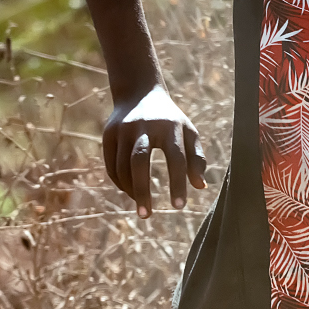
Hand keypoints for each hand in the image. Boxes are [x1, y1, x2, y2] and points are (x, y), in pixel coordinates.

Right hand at [103, 86, 206, 216]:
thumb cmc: (170, 119)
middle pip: (140, 161)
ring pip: (122, 165)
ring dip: (130, 189)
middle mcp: (144, 126)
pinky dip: (120, 182)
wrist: (139, 93)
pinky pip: (111, 165)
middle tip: (146, 215)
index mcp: (169, 126)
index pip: (176, 157)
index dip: (178, 183)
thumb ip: (196, 158)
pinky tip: (130, 191)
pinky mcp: (108, 134)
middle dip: (142, 190)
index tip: (179, 207)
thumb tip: (200, 187)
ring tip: (142, 206)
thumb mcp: (187, 132)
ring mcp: (123, 129)